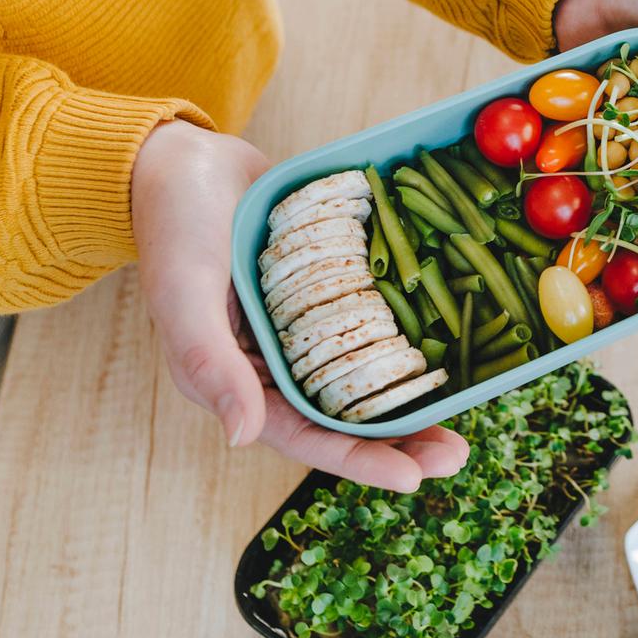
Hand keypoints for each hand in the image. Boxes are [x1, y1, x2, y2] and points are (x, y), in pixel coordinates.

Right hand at [130, 120, 468, 492]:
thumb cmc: (173, 224)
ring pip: (365, 379)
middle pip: (345, 418)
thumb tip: (243, 438)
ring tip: (464, 416)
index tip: (412, 479)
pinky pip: (370, 326)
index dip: (358, 460)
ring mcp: (303, 330)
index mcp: (236, 381)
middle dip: (401, 442)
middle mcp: (274, 365)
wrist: (181, 158)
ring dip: (413, 400)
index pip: (305, 436)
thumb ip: (209, 364)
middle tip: (456, 455)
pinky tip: (451, 348)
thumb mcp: (184, 291)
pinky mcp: (324, 294)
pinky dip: (406, 341)